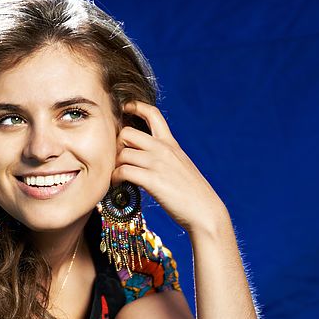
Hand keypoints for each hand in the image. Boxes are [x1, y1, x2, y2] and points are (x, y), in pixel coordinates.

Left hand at [113, 101, 227, 234]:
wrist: (205, 212)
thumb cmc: (192, 193)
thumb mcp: (181, 166)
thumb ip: (165, 157)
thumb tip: (147, 158)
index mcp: (171, 144)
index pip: (153, 114)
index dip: (136, 107)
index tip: (125, 108)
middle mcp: (164, 149)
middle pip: (127, 133)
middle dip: (116, 145)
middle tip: (116, 159)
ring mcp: (158, 164)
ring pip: (122, 153)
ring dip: (113, 165)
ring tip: (115, 176)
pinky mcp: (153, 181)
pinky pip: (123, 171)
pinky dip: (115, 178)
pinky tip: (117, 185)